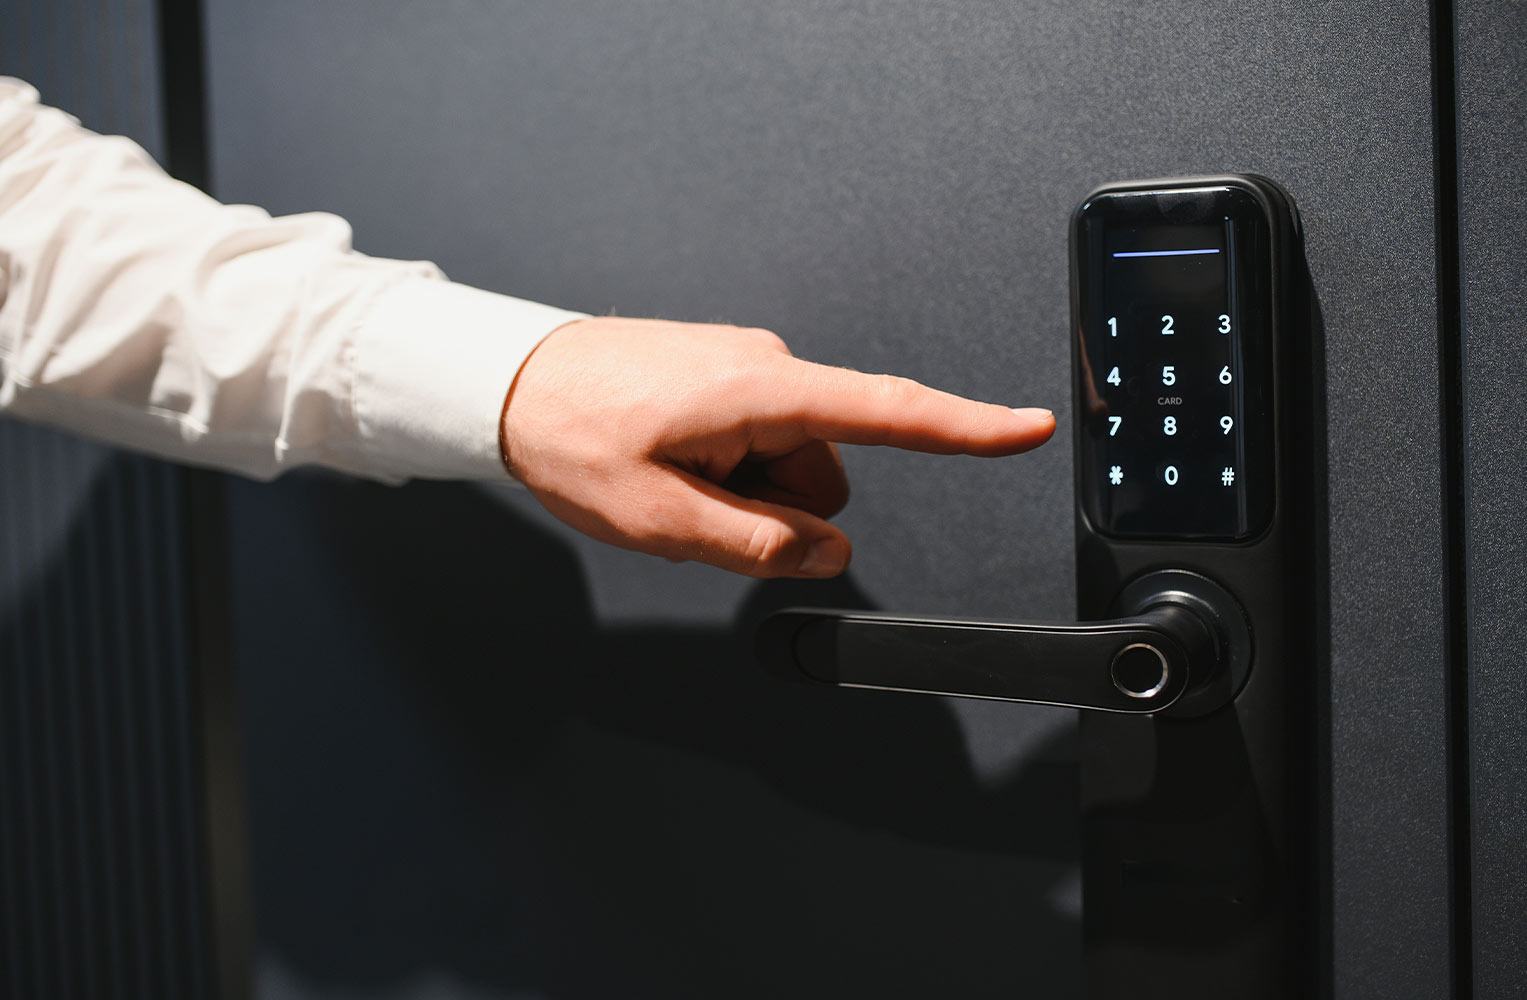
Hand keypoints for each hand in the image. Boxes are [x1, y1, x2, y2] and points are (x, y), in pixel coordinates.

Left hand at [499, 317, 1054, 578]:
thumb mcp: (660, 519)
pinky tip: (667, 464)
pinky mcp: (723, 377)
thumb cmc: (568, 434)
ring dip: (745, 491)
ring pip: (788, 464)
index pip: (887, 414)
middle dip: (776, 508)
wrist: (506, 380)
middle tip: (691, 508)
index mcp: (761, 392)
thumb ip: (757, 544)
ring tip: (669, 482)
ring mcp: (743, 370)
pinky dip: (726, 469)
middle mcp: (765, 368)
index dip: (966, 427)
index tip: (1026, 428)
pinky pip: (755, 441)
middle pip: (824, 471)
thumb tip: (826, 551)